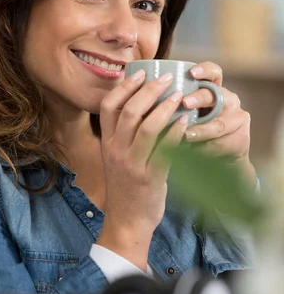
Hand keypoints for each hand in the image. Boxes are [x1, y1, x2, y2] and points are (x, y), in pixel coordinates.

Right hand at [96, 70, 188, 269]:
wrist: (126, 221)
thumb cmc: (125, 187)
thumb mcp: (115, 158)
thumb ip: (122, 135)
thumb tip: (140, 105)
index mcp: (107, 143)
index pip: (108, 106)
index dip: (124, 86)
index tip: (140, 72)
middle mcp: (116, 151)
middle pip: (129, 111)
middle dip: (149, 90)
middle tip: (167, 78)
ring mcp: (132, 164)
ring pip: (147, 127)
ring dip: (166, 107)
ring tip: (180, 96)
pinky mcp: (150, 177)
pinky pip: (165, 150)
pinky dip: (176, 133)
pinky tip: (186, 122)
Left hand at [182, 61, 257, 187]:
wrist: (217, 160)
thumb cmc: (193, 133)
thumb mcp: (182, 117)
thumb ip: (171, 107)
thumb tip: (143, 100)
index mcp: (213, 90)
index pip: (213, 73)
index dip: (205, 70)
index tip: (191, 72)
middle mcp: (227, 100)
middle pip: (214, 95)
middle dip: (199, 98)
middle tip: (185, 102)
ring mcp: (236, 118)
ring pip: (219, 123)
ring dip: (201, 129)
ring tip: (186, 135)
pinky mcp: (240, 138)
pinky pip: (221, 143)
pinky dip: (205, 148)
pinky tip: (194, 152)